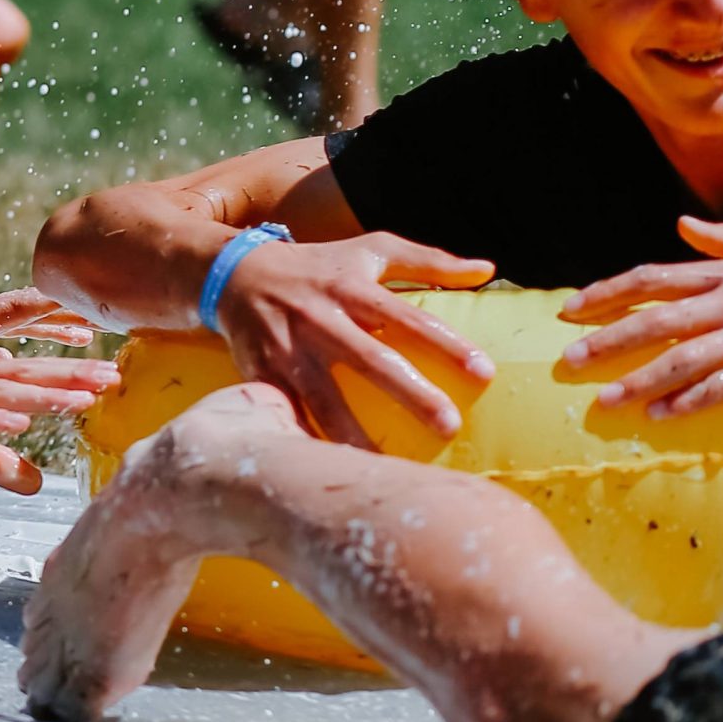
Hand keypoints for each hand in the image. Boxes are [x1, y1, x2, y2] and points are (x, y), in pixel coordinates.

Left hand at [0, 289, 95, 363]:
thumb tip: (9, 371)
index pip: (27, 305)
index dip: (63, 303)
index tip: (97, 301)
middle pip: (37, 308)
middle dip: (75, 315)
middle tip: (115, 321)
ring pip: (29, 316)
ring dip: (63, 322)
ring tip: (99, 331)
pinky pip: (16, 325)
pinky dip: (43, 328)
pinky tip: (62, 340)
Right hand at [213, 233, 495, 447]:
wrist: (234, 273)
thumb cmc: (318, 266)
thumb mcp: (370, 251)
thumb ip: (429, 261)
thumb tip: (487, 270)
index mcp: (352, 289)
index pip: (408, 318)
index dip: (447, 343)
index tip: (485, 372)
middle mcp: (321, 319)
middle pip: (372, 360)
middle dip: (411, 394)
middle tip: (450, 425)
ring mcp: (288, 349)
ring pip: (325, 397)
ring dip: (355, 432)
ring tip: (387, 467)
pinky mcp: (261, 373)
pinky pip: (287, 412)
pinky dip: (304, 441)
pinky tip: (327, 470)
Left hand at [561, 219, 722, 417]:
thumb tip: (682, 225)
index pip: (650, 279)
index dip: (607, 293)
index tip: (568, 310)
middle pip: (658, 320)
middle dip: (610, 340)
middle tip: (568, 360)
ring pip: (687, 358)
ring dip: (643, 380)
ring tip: (606, 400)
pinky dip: (694, 400)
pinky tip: (661, 415)